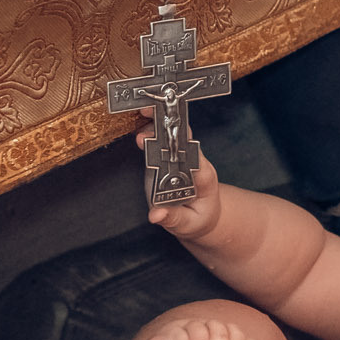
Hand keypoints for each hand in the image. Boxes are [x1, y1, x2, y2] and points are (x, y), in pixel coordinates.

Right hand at [139, 109, 224, 240]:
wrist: (204, 214)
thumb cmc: (198, 218)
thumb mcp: (188, 224)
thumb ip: (173, 219)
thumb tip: (155, 215)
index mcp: (203, 176)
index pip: (195, 158)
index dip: (179, 146)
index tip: (167, 143)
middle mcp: (193, 161)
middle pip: (183, 136)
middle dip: (165, 123)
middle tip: (148, 115)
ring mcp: (180, 157)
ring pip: (170, 134)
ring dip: (154, 125)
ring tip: (137, 124)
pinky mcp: (167, 157)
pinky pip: (160, 140)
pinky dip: (148, 130)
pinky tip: (135, 123)